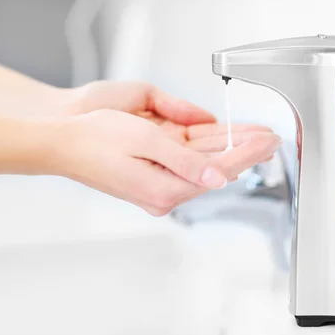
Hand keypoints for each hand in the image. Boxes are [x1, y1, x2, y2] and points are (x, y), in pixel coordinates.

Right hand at [46, 109, 281, 216]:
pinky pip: (189, 165)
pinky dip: (209, 154)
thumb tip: (220, 176)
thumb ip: (186, 161)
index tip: (269, 142)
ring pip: (205, 167)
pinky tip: (223, 146)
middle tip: (272, 140)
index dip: (247, 152)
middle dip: (245, 152)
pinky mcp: (152, 180)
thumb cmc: (95, 140)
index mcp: (165, 188)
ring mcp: (158, 188)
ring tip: (255, 140)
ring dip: (230, 152)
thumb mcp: (144, 141)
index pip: (218, 169)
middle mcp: (164, 193)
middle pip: (215, 170)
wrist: (63, 146)